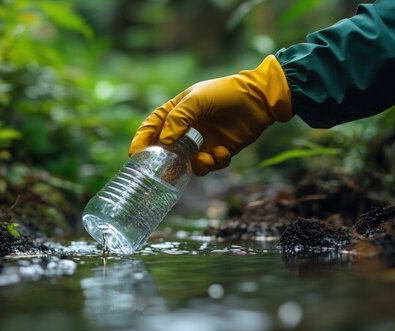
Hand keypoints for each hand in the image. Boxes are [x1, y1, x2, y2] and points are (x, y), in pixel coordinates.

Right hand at [129, 55, 292, 175]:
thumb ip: (177, 119)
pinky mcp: (219, 151)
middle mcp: (187, 129)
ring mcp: (203, 141)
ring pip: (190, 164)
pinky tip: (223, 152)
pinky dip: (216, 162)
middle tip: (166, 173)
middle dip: (167, 164)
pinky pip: (211, 165)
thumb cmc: (224, 93)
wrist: (258, 99)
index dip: (141, 142)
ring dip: (197, 166)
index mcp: (176, 112)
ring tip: (206, 159)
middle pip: (168, 151)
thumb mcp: (196, 99)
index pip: (152, 128)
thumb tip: (164, 142)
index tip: (135, 156)